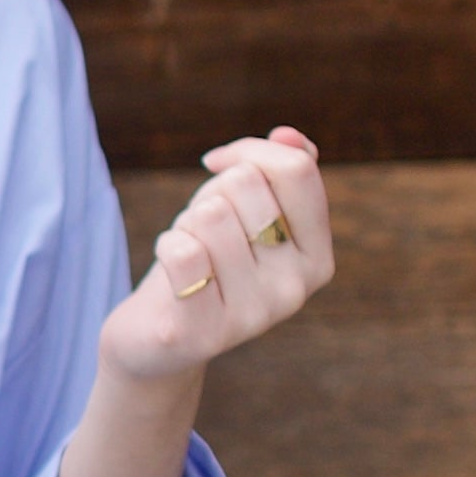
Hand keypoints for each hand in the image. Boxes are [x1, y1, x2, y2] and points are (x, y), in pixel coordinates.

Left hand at [105, 125, 334, 387]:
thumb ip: (280, 168)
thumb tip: (288, 136)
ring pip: (212, 214)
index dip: (248, 152)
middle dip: (212, 194)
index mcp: (318, 257)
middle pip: (247, 184)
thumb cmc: (205, 260)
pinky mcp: (203, 334)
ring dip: (186, 224)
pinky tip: (169, 273)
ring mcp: (254, 317)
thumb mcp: (244, 207)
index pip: (297, 169)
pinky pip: (184, 252)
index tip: (220, 165)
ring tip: (188, 257)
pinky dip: (166, 246)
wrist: (157, 340)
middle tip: (202, 232)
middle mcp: (295, 290)